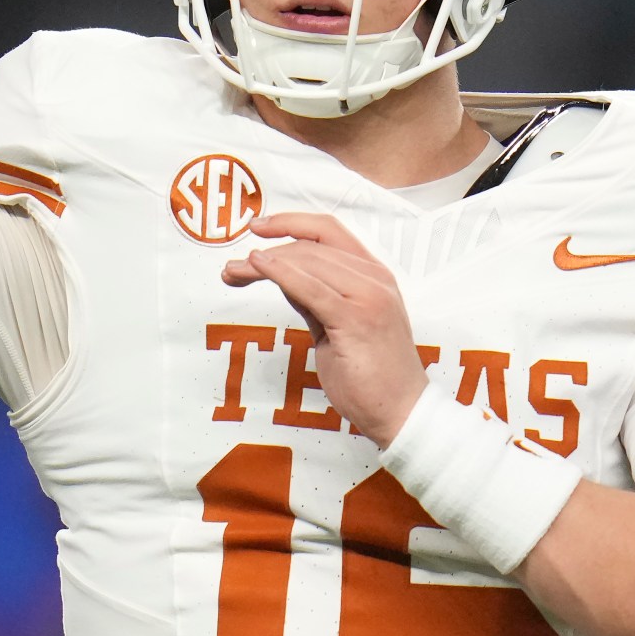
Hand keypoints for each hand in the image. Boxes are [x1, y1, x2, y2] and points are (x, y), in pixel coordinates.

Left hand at [223, 213, 430, 445]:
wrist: (402, 413)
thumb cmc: (373, 377)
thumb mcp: (339, 326)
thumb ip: (315, 297)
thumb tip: (283, 275)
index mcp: (375, 276)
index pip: (329, 231)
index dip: (291, 222)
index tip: (258, 228)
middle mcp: (375, 279)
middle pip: (312, 245)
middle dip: (267, 250)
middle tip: (233, 268)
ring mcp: (369, 297)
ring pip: (308, 260)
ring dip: (264, 263)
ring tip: (233, 272)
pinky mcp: (356, 319)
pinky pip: (310, 287)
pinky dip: (280, 272)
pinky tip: (257, 267)